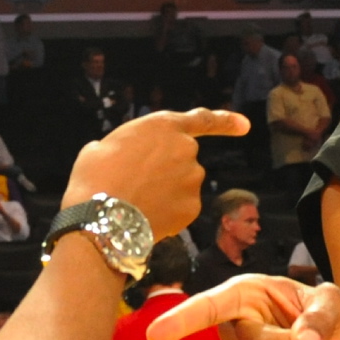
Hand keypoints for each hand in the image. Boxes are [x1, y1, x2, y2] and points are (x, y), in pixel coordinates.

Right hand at [64, 108, 248, 238]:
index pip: (203, 120)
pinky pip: (182, 208)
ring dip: (166, 192)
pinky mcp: (193, 207)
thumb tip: (124, 157)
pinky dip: (169, 213)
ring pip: (183, 186)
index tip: (244, 125)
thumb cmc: (94, 178)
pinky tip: (146, 216)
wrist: (101, 219)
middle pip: (183, 160)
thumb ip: (126, 145)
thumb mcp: (102, 147)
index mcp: (164, 126)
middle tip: (135, 183)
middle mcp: (186, 149)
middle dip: (166, 171)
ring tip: (136, 201)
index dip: (225, 122)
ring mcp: (193, 180)